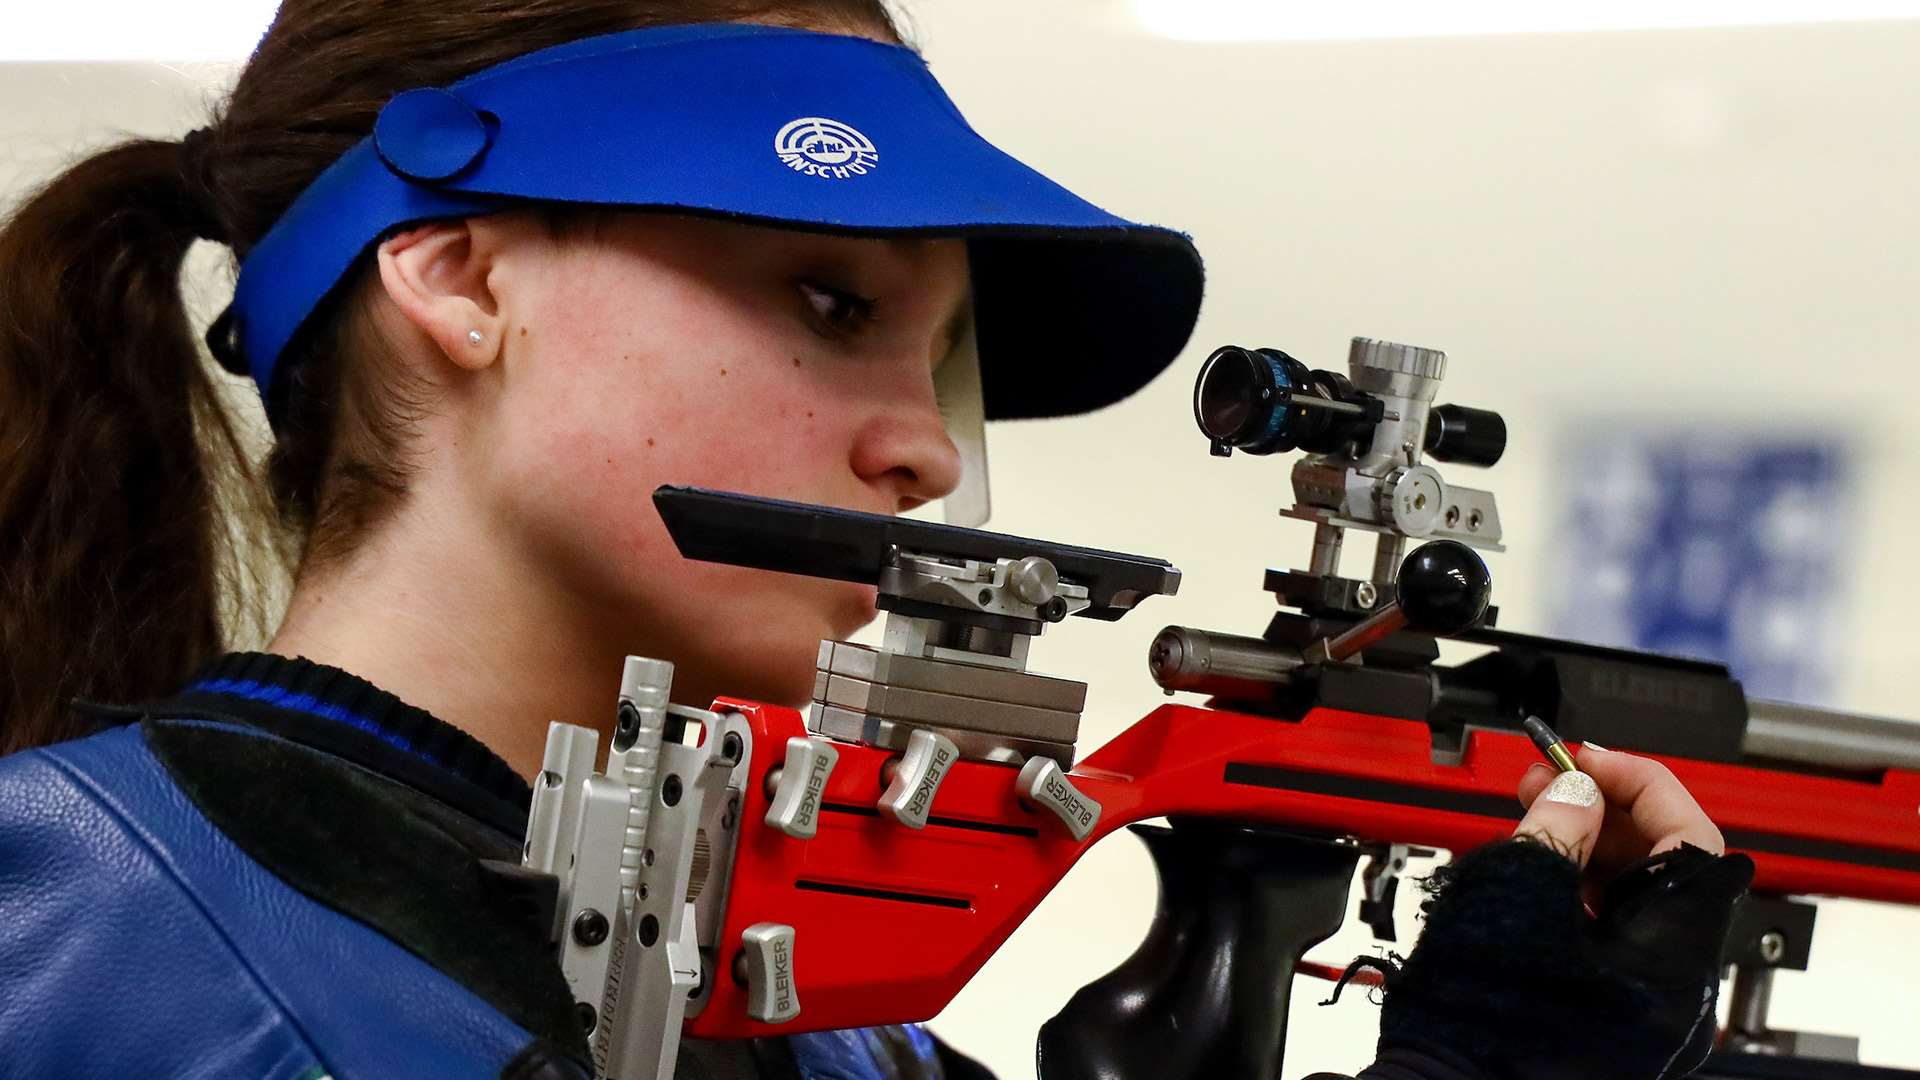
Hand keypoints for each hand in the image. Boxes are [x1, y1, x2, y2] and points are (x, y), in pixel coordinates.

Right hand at [1360, 745, 1752, 1079]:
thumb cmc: (1474, 1019)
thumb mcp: (1514, 894)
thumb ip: (1558, 827)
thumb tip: (1580, 789)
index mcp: (1670, 960)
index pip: (1693, 841)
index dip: (1642, 783)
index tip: (1590, 759)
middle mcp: (1677, 991)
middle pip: (1671, 870)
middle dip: (1609, 808)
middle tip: (1551, 775)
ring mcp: (1649, 1008)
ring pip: (1643, 900)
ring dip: (1593, 843)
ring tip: (1533, 809)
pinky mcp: (1617, 1014)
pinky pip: (1619, 934)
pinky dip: (1583, 888)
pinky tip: (1539, 862)